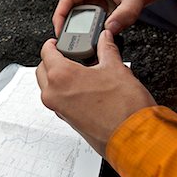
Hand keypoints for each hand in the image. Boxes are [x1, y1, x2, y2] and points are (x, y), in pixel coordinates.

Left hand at [36, 30, 156, 156]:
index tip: (57, 41)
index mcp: (61, 76)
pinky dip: (62, 90)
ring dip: (55, 75)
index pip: (46, 52)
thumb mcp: (116, 69)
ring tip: (77, 70)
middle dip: (52, 59)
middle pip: (42, 69)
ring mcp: (57, 108)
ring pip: (46, 85)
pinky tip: (81, 86)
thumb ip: (107, 49)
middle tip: (68, 54)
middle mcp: (53, 93)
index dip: (52, 43)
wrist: (134, 138)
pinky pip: (56, 99)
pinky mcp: (65, 118)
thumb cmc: (124, 108)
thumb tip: (105, 38)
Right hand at [53, 0, 167, 35]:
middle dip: (66, 24)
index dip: (60, 15)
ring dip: (76, 26)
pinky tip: (88, 35)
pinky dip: (86, 26)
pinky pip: (86, 15)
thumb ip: (124, 15)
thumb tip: (109, 29)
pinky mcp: (97, 2)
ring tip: (77, 39)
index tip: (59, 30)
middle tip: (67, 39)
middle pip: (69, 7)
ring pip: (76, 12)